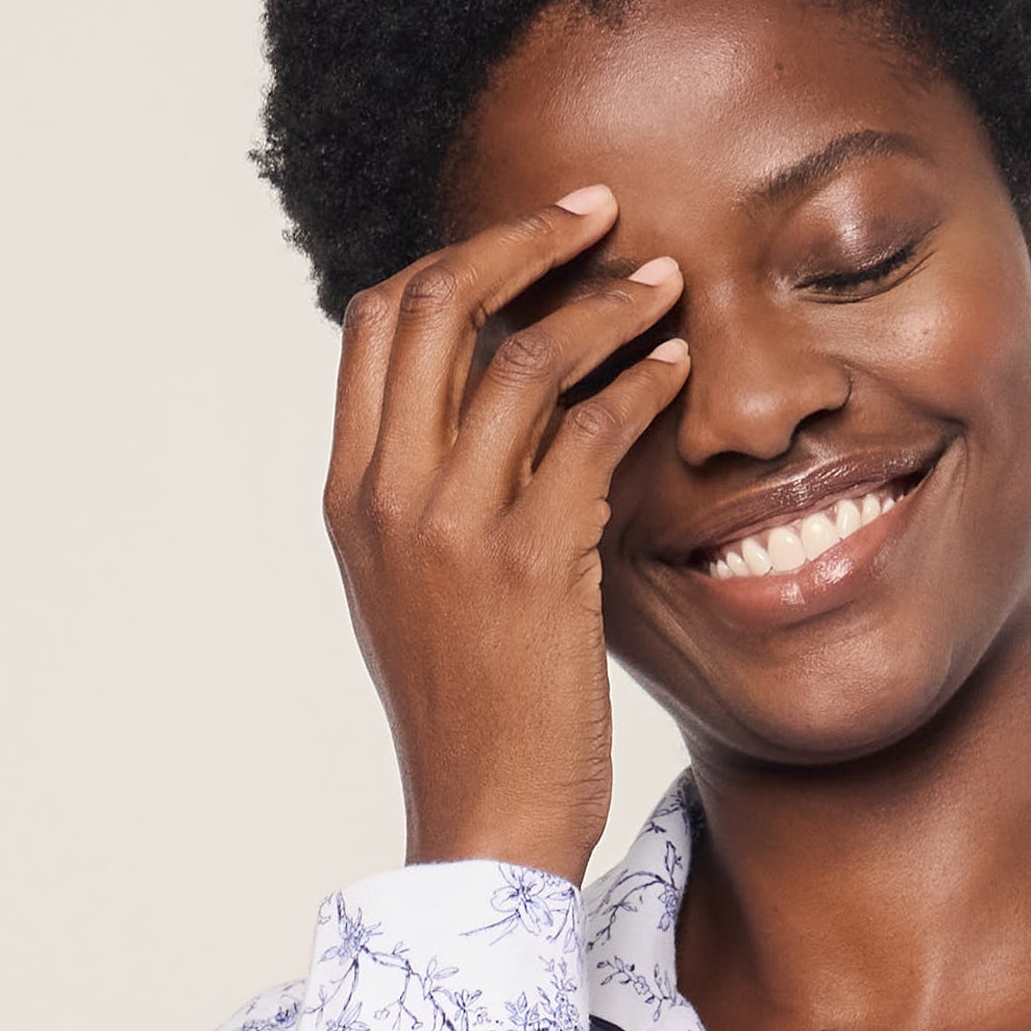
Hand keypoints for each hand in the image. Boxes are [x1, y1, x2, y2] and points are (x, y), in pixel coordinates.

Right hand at [325, 186, 691, 881]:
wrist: (485, 815)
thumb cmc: (473, 710)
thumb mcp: (422, 588)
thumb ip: (440, 492)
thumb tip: (500, 401)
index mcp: (351, 493)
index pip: (378, 322)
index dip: (456, 258)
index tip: (530, 238)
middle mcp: (387, 495)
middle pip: (435, 303)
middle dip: (522, 240)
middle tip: (601, 216)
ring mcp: (453, 526)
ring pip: (522, 356)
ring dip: (606, 304)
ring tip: (667, 286)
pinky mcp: (531, 564)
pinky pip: (592, 432)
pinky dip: (643, 383)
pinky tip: (680, 370)